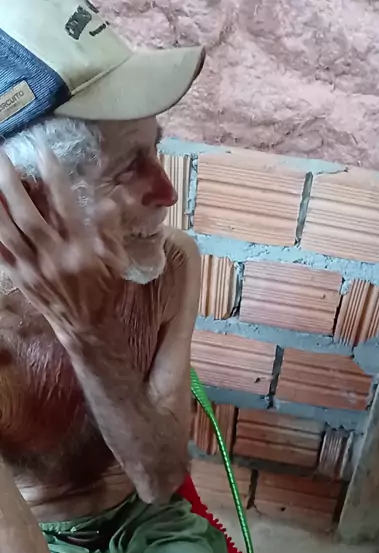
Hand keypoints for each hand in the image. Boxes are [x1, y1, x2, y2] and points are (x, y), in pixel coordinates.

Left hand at [0, 148, 126, 339]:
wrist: (86, 327)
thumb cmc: (103, 288)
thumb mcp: (117, 259)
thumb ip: (111, 227)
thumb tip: (110, 196)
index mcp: (81, 250)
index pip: (64, 206)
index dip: (53, 176)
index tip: (42, 150)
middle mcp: (54, 258)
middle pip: (27, 216)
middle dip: (11, 184)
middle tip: (2, 156)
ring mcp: (32, 269)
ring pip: (7, 231)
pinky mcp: (19, 277)